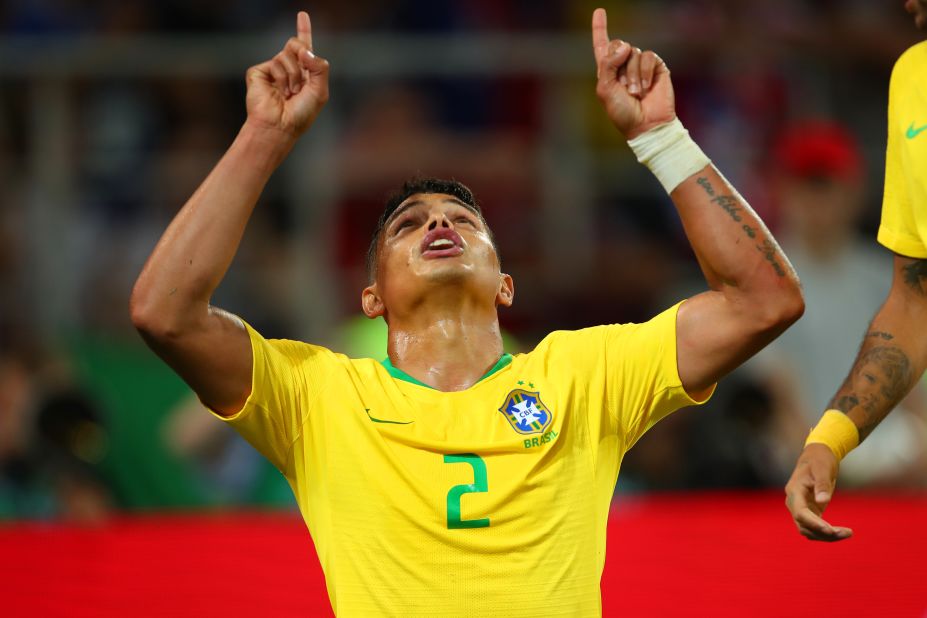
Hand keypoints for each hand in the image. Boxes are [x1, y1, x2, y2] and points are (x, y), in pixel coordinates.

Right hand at [244, 11, 329, 140]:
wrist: (279, 127)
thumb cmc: (300, 114)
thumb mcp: (320, 91)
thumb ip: (319, 67)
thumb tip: (304, 49)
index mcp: (304, 74)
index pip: (305, 49)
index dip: (304, 31)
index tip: (302, 15)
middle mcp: (288, 69)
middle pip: (296, 44)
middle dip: (302, 54)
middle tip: (302, 77)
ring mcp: (272, 70)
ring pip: (286, 55)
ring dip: (293, 75)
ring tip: (290, 94)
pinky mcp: (258, 72)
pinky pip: (274, 63)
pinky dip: (281, 78)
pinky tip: (278, 93)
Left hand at [591, 8, 674, 138]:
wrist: (646, 125)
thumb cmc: (623, 112)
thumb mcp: (605, 90)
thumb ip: (608, 65)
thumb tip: (625, 46)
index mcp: (608, 71)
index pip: (602, 45)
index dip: (600, 28)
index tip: (599, 11)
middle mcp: (623, 65)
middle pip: (617, 44)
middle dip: (617, 63)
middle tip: (623, 88)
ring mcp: (640, 65)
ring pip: (632, 52)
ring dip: (631, 75)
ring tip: (636, 93)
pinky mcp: (656, 66)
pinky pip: (647, 57)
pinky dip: (644, 73)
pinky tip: (646, 87)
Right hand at [784, 443, 852, 541]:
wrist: (817, 456)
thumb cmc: (820, 460)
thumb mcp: (823, 468)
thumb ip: (822, 485)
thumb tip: (823, 501)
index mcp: (794, 491)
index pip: (800, 513)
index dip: (814, 523)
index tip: (831, 530)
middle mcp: (794, 502)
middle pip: (804, 526)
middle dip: (824, 533)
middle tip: (846, 533)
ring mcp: (801, 508)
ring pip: (809, 530)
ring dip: (826, 536)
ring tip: (847, 533)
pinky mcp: (809, 511)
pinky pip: (815, 528)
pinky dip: (827, 533)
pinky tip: (842, 532)